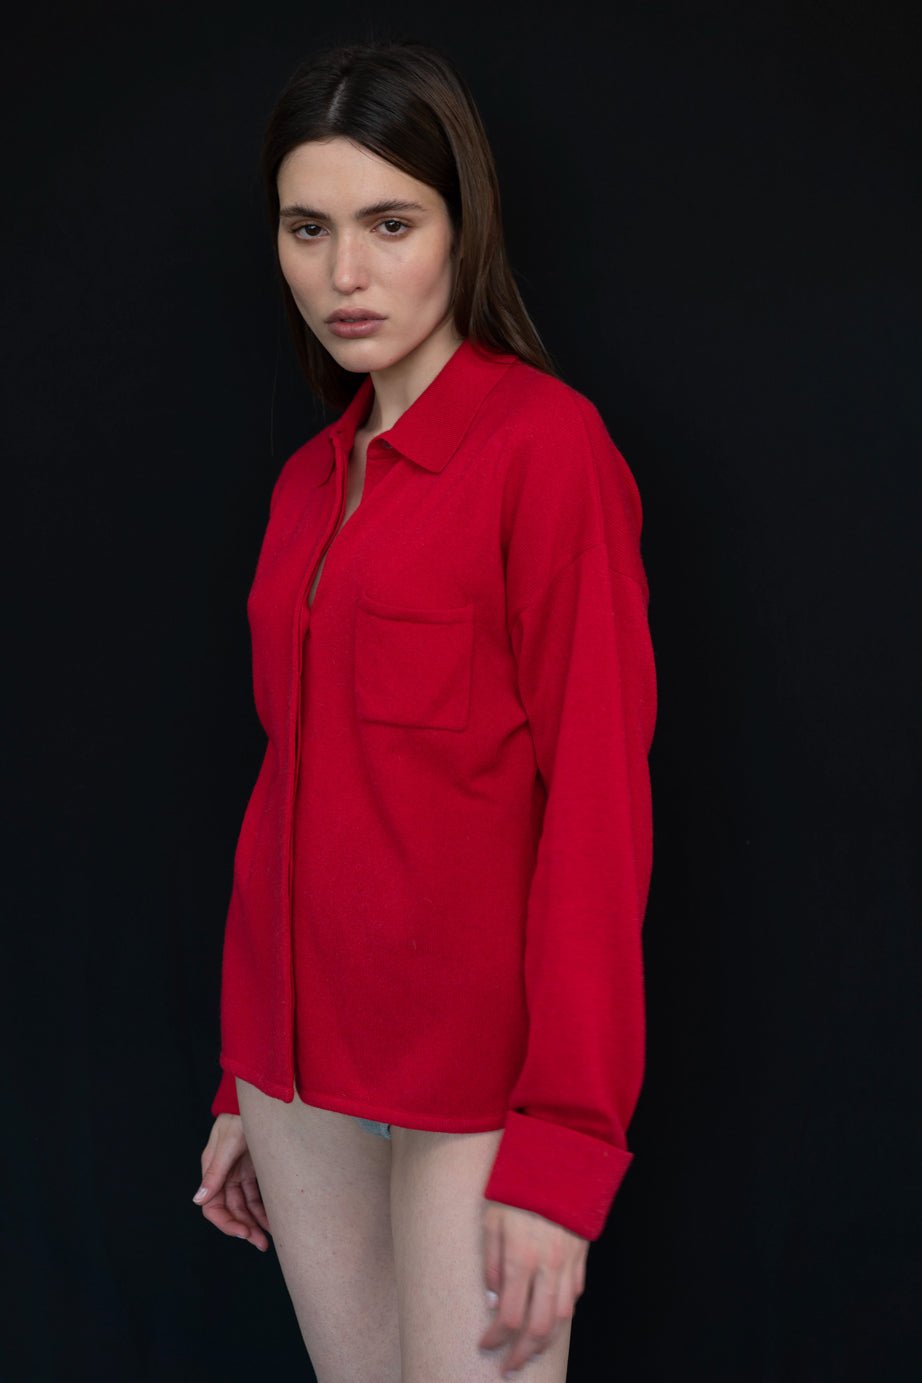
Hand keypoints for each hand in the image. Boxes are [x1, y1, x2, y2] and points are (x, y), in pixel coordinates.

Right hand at [193, 1113, 270, 1250]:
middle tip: (261, 1244)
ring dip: (254, 1223)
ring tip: (268, 1240)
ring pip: (245, 1206)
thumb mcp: (228, 1144)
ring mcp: (239, 1173)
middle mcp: (224, 1175)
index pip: (213, 1206)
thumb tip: (198, 1200)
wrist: (261, 1097)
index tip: (243, 1233)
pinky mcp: (254, 1169)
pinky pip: (256, 1196)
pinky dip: (263, 1210)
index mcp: (212, 1170)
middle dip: (244, 1228)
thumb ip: (215, 1172)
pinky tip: (273, 1222)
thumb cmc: (240, 1117)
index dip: (226, 1223)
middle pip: (231, 1210)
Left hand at [479, 1201, 587, 1376]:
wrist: (558, 1160)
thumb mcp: (492, 1219)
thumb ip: (490, 1262)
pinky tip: (551, 1319)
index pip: (508, 1316)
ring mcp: (568, 1263)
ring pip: (561, 1318)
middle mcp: (548, 1266)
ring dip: (545, 1341)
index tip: (485, 1346)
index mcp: (521, 1258)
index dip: (496, 1338)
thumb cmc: (519, 1187)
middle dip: (522, 1354)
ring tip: (531, 1352)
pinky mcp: (581, 1256)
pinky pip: (574, 1295)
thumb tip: (490, 1300)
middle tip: (509, 1367)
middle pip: (538, 1327)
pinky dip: (563, 1314)